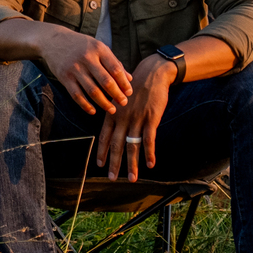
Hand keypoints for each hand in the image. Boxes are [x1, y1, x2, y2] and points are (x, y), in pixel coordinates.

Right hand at [37, 25, 134, 115]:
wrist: (53, 40)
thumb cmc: (81, 45)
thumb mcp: (98, 47)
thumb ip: (114, 62)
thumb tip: (129, 79)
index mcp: (98, 49)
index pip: (115, 69)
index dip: (124, 83)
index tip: (129, 93)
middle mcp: (87, 58)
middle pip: (106, 81)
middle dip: (117, 95)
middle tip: (123, 103)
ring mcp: (75, 68)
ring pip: (92, 91)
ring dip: (104, 103)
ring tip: (112, 110)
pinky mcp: (64, 77)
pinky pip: (77, 95)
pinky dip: (85, 105)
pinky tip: (93, 111)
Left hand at [93, 56, 176, 180]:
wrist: (152, 73)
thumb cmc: (136, 86)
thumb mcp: (120, 98)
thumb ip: (116, 113)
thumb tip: (112, 128)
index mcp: (113, 114)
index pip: (104, 137)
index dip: (102, 152)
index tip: (99, 165)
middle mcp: (122, 118)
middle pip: (116, 145)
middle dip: (114, 164)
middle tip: (112, 179)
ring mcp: (137, 119)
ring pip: (132, 146)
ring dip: (132, 164)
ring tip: (132, 178)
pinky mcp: (151, 118)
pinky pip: (149, 140)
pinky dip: (149, 153)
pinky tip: (151, 164)